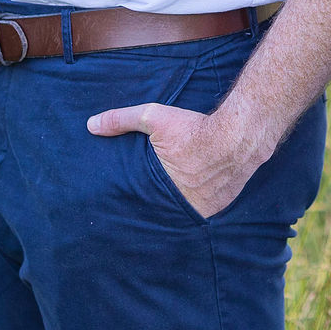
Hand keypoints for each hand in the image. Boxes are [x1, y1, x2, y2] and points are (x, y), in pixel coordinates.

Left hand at [86, 101, 269, 219]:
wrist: (240, 134)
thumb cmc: (195, 127)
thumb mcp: (154, 118)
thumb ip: (121, 120)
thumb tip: (91, 125)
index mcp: (161, 191)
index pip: (140, 206)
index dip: (135, 204)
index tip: (125, 205)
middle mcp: (183, 206)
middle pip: (162, 211)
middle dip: (156, 205)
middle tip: (149, 199)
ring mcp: (204, 209)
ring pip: (184, 212)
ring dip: (179, 205)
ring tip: (172, 197)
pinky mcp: (221, 205)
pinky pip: (205, 208)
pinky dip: (199, 201)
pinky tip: (197, 190)